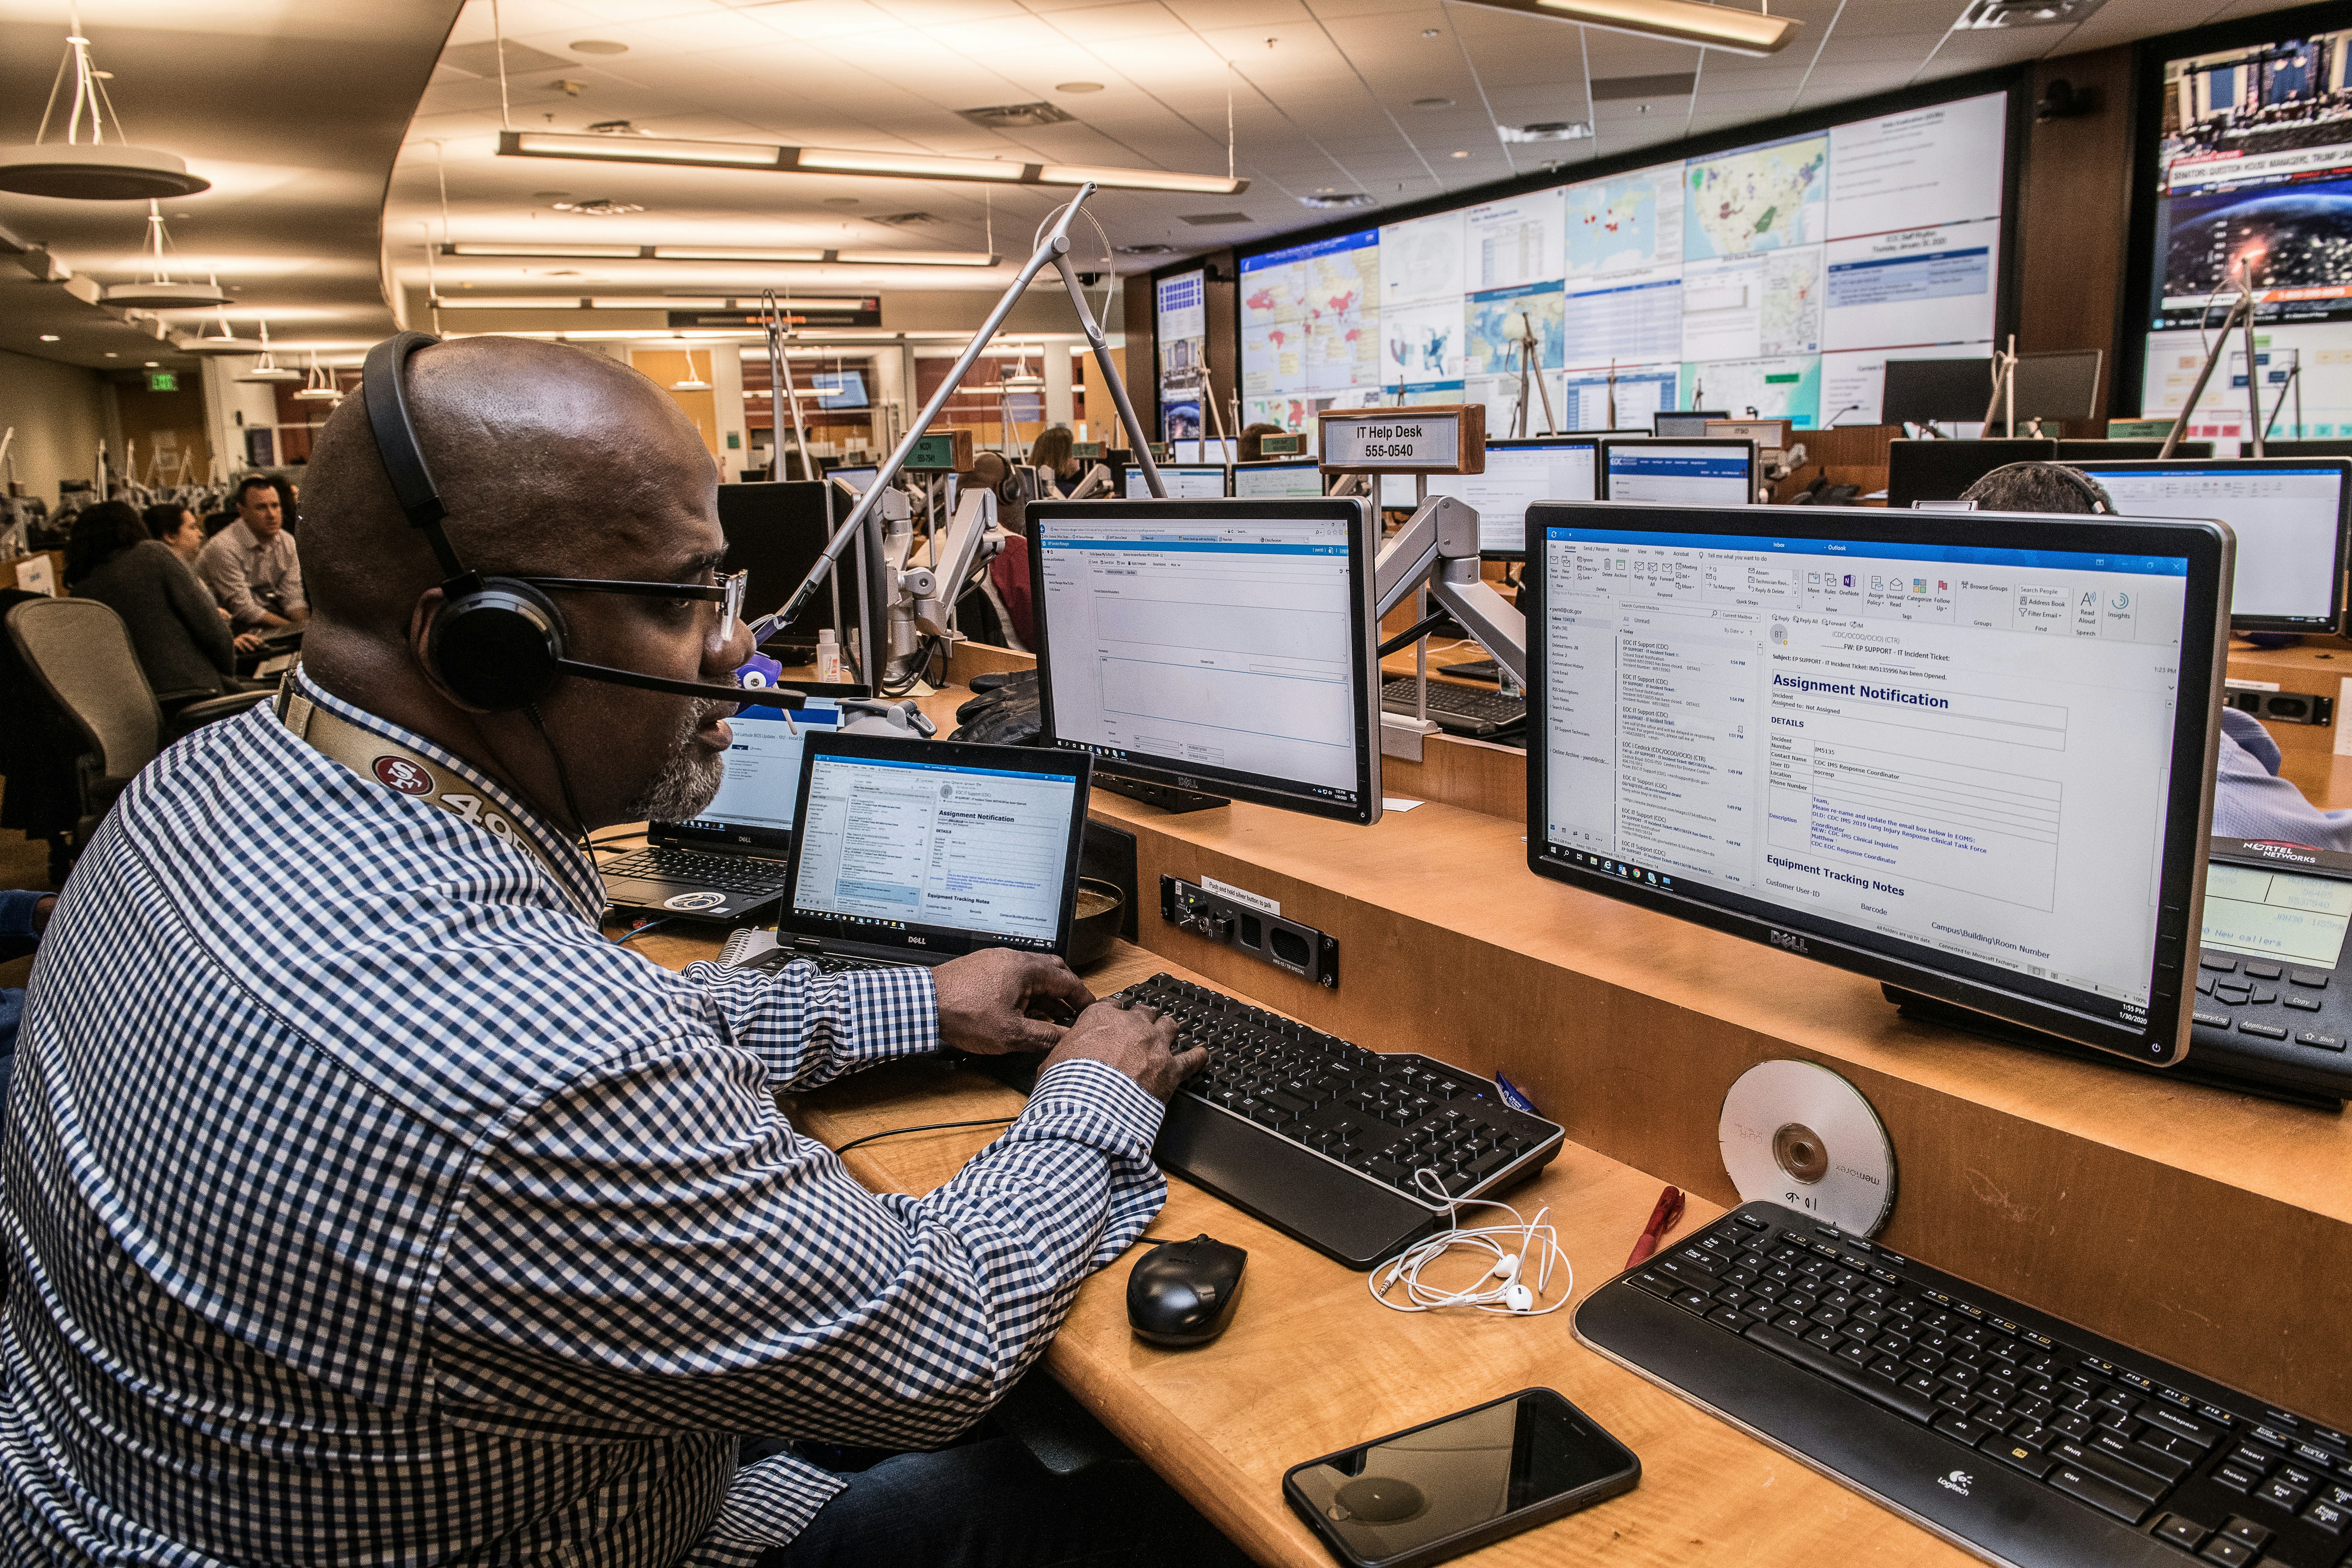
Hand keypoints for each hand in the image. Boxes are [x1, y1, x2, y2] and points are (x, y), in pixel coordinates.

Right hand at [234, 632, 263, 652]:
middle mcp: (241, 637)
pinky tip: (245, 652)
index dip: (257, 639)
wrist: (232, 651)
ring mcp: (237, 640)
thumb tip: (261, 648)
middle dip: (253, 640)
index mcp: (245, 636)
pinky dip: (242, 648)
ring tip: (253, 650)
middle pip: (247, 637)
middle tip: (258, 644)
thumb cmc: (242, 649)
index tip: (262, 642)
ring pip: (243, 641)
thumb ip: (253, 646)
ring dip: (248, 645)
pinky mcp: (233, 643)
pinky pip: (238, 645)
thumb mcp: (248, 647)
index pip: (252, 636)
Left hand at [933, 948, 1094, 1055]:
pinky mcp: (981, 968)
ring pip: (1030, 974)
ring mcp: (995, 960)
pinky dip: (1024, 992)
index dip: (1082, 998)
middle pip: (1052, 970)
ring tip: (1047, 1018)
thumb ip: (1043, 1036)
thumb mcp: (1010, 1033)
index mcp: (1026, 968)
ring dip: (1043, 994)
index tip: (1090, 1011)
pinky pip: (1012, 976)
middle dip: (1065, 992)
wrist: (923, 1004)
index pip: (1067, 979)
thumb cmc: (962, 1013)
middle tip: (1072, 1012)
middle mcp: (1012, 958)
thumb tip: (1065, 1039)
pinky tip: (1019, 1012)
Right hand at [1039, 998, 1207, 1101]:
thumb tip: (1059, 1058)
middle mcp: (1131, 1025)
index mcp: (1100, 1018)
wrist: (1089, 1109)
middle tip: (1140, 1031)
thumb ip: (1064, 1051)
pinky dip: (1198, 1057)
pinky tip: (1201, 1056)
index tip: (1114, 1021)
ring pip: (1170, 1025)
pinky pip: (1193, 1058)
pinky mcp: (1171, 1069)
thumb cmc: (1068, 1085)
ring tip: (1169, 1037)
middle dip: (1143, 1020)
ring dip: (1168, 1031)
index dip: (1115, 1014)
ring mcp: (1154, 1045)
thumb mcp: (1053, 1061)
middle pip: (1144, 1012)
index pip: (1112, 1005)